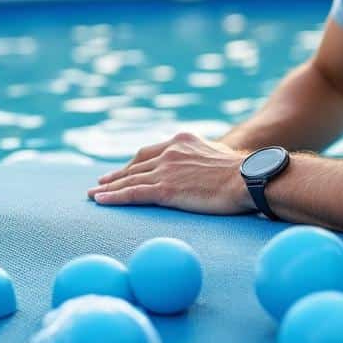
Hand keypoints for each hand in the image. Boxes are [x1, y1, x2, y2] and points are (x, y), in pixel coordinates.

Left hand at [87, 132, 254, 214]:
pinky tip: (100, 201)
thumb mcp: (219, 157)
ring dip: (108, 187)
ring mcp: (166, 170)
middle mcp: (170, 151)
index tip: (123, 170)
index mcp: (182, 141)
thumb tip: (207, 172)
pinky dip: (114, 197)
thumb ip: (205, 160)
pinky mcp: (165, 189)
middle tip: (101, 183)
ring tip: (93, 195)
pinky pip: (132, 193)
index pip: (151, 152)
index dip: (134, 163)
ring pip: (130, 180)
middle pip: (135, 165)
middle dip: (117, 175)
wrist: (249, 178)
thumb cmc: (244, 174)